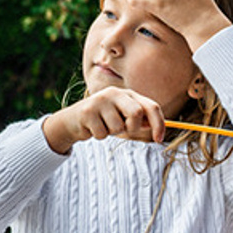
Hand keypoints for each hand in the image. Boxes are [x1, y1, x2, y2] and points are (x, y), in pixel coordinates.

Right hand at [43, 85, 167, 153]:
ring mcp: (99, 101)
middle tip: (123, 130)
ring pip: (118, 127)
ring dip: (112, 133)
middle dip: (132, 127)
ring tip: (103, 126)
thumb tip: (158, 127)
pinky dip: (100, 135)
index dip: (158, 124)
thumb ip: (140, 118)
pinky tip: (93, 127)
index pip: (151, 106)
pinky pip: (103, 133)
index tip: (159, 139)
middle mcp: (114, 93)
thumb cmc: (103, 119)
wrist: (73, 120)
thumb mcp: (123, 116)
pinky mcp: (87, 112)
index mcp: (127, 93)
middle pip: (136, 113)